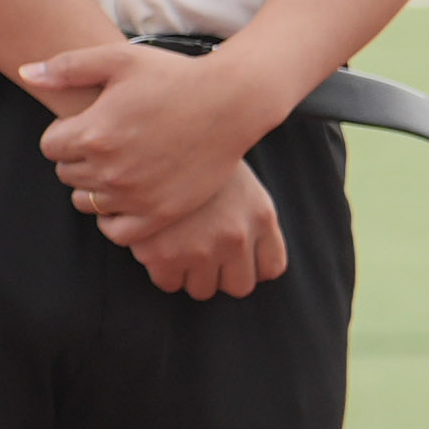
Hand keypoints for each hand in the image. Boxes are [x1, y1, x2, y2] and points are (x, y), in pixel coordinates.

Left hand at [25, 34, 275, 226]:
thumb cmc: (176, 76)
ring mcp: (135, 195)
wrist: (233, 102)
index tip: (93, 123)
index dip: (67, 132)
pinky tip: (128, 196)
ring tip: (122, 166)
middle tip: (112, 142)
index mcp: (93, 132)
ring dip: (96, 187)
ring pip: (86, 202)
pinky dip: (114, 219)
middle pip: (67, 174)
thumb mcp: (120, 60)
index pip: (50, 146)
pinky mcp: (160, 213)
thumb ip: (67, 66)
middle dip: (80, 158)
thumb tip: (25, 74)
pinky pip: (117, 232)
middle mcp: (109, 169)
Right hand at [114, 159, 291, 302]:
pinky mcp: (162, 254)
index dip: (253, 266)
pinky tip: (159, 247)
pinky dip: (164, 271)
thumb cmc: (198, 158)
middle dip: (223, 275)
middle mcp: (236, 237)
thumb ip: (252, 217)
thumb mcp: (241, 180)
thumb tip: (253, 260)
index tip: (237, 257)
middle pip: (239, 286)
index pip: (271, 268)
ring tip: (180, 248)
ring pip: (202, 290)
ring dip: (193, 275)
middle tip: (205, 254)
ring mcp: (200, 248)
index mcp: (261, 217)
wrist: (157, 137)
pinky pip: (169, 283)